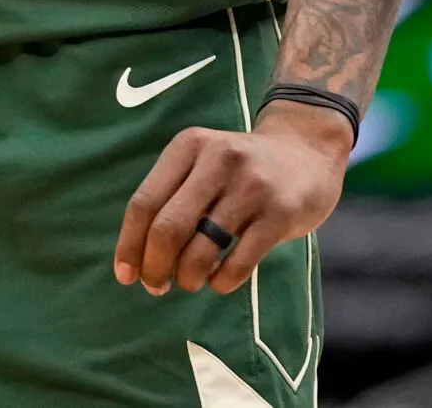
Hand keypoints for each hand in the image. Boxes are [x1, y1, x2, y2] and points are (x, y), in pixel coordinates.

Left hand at [113, 104, 346, 295]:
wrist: (306, 150)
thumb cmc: (239, 169)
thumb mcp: (202, 163)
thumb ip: (170, 199)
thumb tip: (135, 261)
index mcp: (189, 146)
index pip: (143, 203)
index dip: (129, 245)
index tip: (125, 275)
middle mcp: (218, 160)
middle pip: (167, 228)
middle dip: (154, 267)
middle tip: (156, 286)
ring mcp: (251, 186)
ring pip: (201, 250)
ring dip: (187, 278)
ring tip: (190, 281)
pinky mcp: (279, 213)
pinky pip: (238, 263)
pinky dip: (221, 282)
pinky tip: (219, 280)